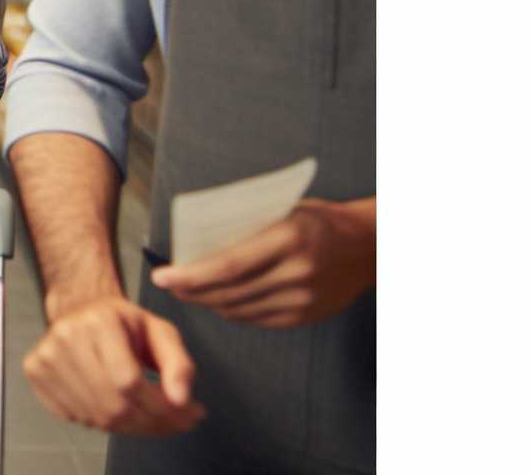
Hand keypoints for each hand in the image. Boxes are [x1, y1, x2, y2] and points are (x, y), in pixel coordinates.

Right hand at [22, 296, 205, 435]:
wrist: (81, 308)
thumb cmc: (123, 323)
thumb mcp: (160, 333)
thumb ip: (179, 364)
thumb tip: (182, 399)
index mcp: (100, 320)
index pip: (129, 381)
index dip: (161, 407)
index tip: (185, 414)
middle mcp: (66, 335)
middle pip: (113, 404)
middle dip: (150, 422)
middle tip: (172, 422)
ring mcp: (45, 355)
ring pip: (96, 417)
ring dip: (129, 427)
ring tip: (145, 416)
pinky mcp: (35, 371)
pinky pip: (75, 417)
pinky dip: (101, 423)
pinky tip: (114, 407)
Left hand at [151, 198, 375, 328]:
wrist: (367, 246)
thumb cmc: (318, 219)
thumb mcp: (283, 209)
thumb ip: (246, 226)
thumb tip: (195, 241)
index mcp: (287, 238)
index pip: (227, 265)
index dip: (190, 276)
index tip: (161, 277)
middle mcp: (296, 272)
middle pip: (228, 292)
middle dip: (190, 292)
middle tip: (168, 285)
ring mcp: (302, 299)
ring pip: (239, 310)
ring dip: (207, 303)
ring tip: (188, 292)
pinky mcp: (305, 316)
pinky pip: (256, 320)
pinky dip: (232, 311)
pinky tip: (218, 301)